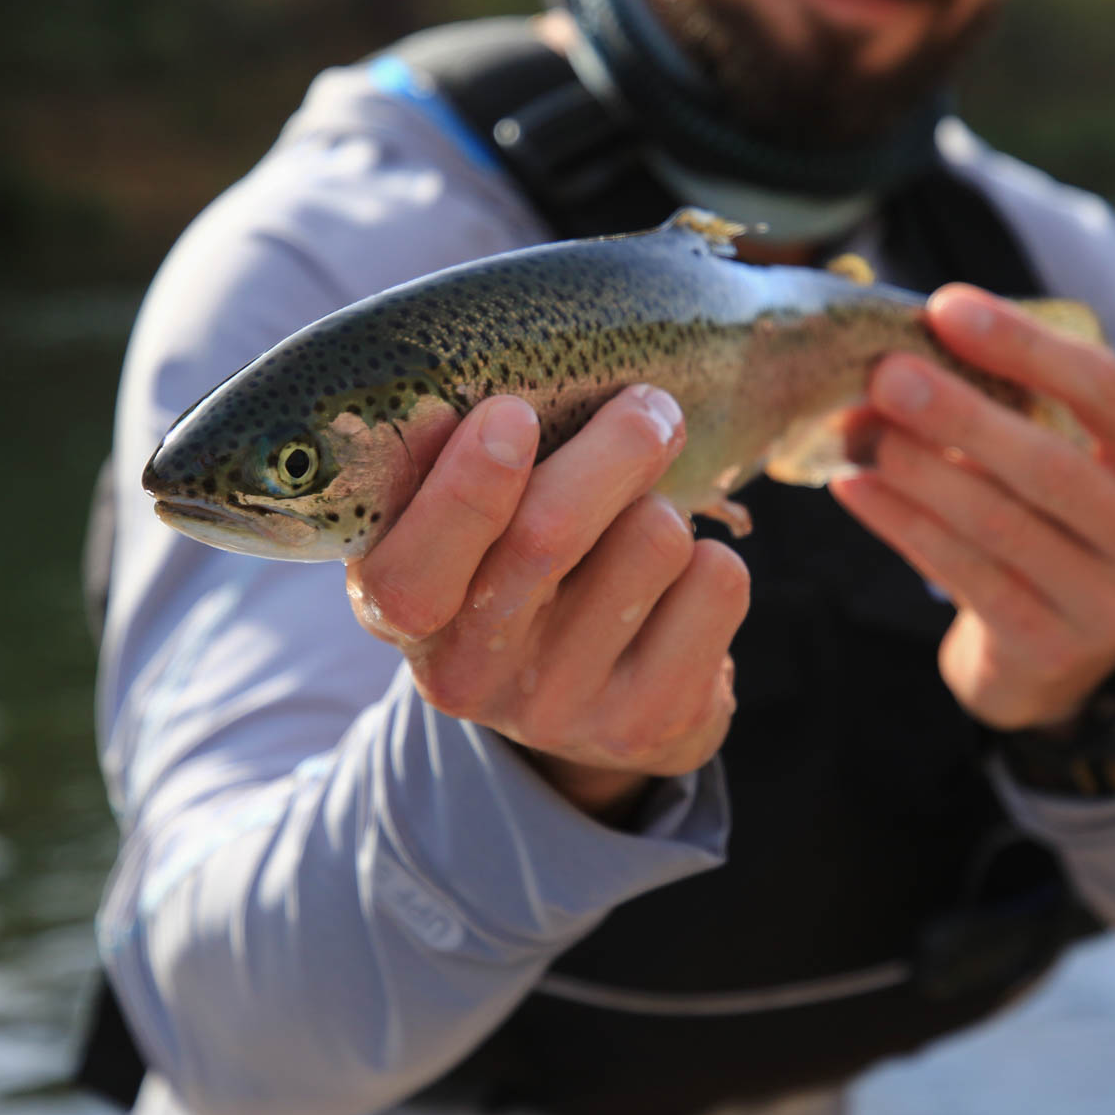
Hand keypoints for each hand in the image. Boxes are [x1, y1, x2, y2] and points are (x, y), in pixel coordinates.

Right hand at [345, 386, 748, 820]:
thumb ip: (462, 465)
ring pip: (651, 539)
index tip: (512, 412)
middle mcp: (468, 675)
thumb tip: (490, 393)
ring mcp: (560, 710)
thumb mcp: (462, 527)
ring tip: (642, 527)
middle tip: (646, 407)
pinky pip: (716, 582)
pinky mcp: (649, 722)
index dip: (464, 491)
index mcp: (398, 614)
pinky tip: (678, 587)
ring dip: (662, 504)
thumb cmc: (512, 569)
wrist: (586, 701)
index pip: (412, 576)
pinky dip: (711, 557)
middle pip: (547, 538)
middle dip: (613, 447)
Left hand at [832, 285, 1114, 731]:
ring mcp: (1111, 606)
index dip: (1023, 344)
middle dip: (961, 414)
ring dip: (920, 472)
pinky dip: (902, 525)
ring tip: (862, 432)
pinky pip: (965, 575)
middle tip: (886, 374)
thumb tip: (907, 341)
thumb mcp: (1060, 460)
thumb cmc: (1048, 526)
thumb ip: (1011, 403)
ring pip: (1001, 524)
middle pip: (1051, 464)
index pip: (1106, 388)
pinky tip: (853, 487)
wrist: (1054, 657)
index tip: (945, 307)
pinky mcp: (1050, 650)